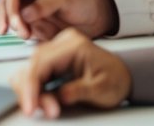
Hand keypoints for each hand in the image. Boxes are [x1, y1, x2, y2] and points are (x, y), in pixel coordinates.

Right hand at [0, 0, 117, 40]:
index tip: (15, 17)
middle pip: (7, 0)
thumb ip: (47, 4)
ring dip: (15, 27)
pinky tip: (32, 38)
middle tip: (19, 32)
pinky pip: (21, 28)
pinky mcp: (31, 23)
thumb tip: (24, 14)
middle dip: (8, 16)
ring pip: (10, 15)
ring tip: (27, 36)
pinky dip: (22, 33)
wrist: (93, 20)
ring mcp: (28, 8)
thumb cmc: (82, 2)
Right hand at [10, 29, 131, 117]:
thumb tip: (60, 96)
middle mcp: (61, 43)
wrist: (123, 76)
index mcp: (73, 45)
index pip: (42, 62)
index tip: (30, 105)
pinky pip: (35, 73)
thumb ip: (80, 91)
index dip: (31, 85)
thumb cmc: (116, 80)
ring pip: (29, 69)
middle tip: (40, 111)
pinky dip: (34, 89)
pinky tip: (42, 101)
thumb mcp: (103, 89)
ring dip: (31, 91)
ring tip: (47, 108)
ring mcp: (55, 50)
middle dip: (31, 91)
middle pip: (31, 64)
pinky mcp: (52, 60)